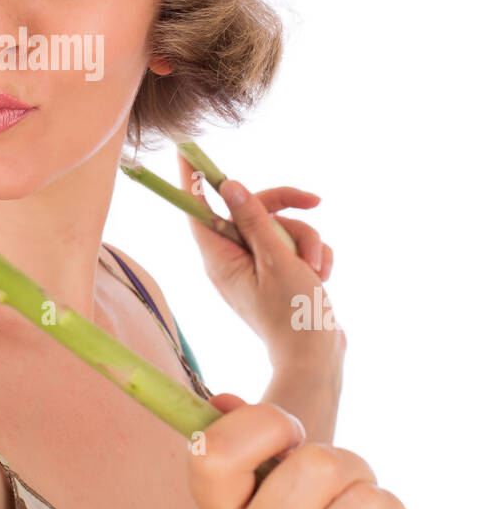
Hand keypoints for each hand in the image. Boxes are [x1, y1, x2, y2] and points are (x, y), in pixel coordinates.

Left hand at [177, 155, 343, 362]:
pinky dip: (313, 256)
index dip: (194, 179)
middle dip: (287, 213)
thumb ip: (255, 221)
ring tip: (315, 270)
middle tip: (313, 203)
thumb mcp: (276, 260)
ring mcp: (259, 266)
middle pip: (253, 210)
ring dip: (307, 242)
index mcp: (220, 258)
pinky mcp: (280, 273)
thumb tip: (230, 186)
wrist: (319, 358)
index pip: (199, 210)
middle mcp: (234, 260)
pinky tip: (321, 276)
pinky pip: (296, 245)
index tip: (186, 151)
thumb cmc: (292, 314)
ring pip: (282, 226)